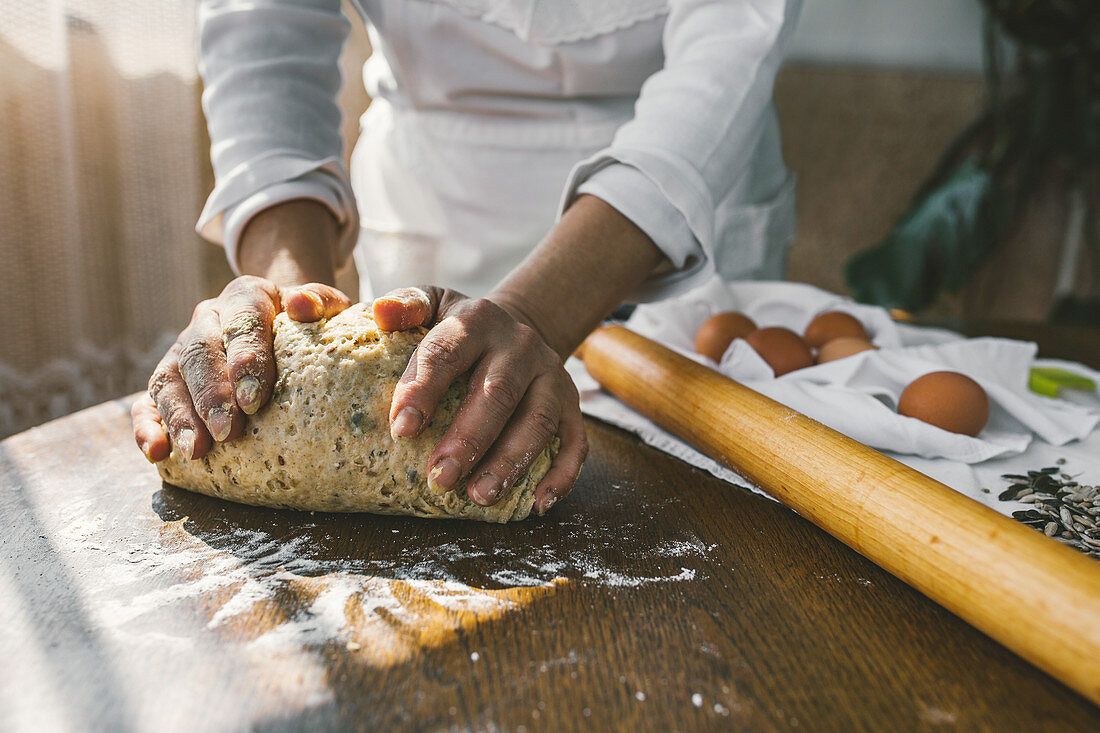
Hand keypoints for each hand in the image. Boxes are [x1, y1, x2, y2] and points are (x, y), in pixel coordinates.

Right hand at [132, 276, 350, 462]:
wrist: (286, 322)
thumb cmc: (309, 324)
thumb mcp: (324, 307)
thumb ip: (320, 301)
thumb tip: (301, 305)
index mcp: (245, 296)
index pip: (241, 322)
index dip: (245, 359)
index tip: (254, 399)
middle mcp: (208, 319)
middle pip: (200, 353)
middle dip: (212, 395)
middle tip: (226, 431)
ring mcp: (183, 349)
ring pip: (169, 378)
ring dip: (180, 416)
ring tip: (196, 451)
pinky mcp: (170, 378)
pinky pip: (147, 400)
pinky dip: (147, 426)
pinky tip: (157, 453)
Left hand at [373, 287, 587, 514]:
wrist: (516, 329)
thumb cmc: (459, 330)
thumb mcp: (433, 304)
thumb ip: (407, 304)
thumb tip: (384, 312)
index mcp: (477, 321)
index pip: (447, 353)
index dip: (424, 390)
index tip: (402, 429)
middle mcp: (519, 346)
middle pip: (497, 394)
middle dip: (468, 439)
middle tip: (439, 478)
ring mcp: (551, 377)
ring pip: (537, 421)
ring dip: (510, 462)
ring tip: (480, 496)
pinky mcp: (572, 406)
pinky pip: (575, 443)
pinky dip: (561, 476)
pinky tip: (537, 504)